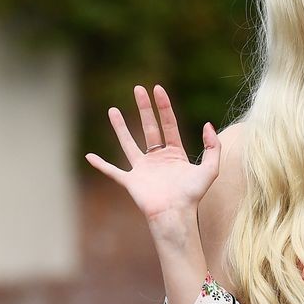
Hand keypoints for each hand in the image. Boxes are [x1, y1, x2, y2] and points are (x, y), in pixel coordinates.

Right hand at [85, 85, 221, 223]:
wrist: (175, 215)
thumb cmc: (193, 196)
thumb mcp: (211, 169)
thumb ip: (213, 147)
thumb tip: (207, 125)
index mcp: (174, 154)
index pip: (168, 124)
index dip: (164, 106)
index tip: (157, 89)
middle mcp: (157, 159)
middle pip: (149, 127)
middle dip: (144, 108)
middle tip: (138, 89)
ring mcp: (143, 169)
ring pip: (128, 143)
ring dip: (120, 127)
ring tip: (112, 110)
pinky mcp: (131, 181)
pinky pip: (113, 171)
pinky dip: (101, 165)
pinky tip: (90, 157)